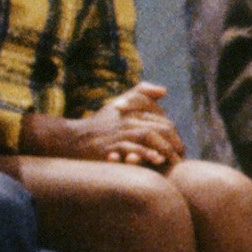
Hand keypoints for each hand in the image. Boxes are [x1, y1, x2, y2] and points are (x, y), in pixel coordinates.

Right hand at [22, 83, 185, 169]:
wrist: (72, 139)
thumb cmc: (98, 124)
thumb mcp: (118, 104)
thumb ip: (140, 93)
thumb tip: (163, 90)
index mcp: (133, 112)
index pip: (162, 120)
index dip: (174, 136)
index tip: (178, 150)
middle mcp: (127, 120)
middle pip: (160, 127)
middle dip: (173, 143)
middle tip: (178, 159)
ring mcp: (118, 133)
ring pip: (148, 135)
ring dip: (163, 148)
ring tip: (169, 160)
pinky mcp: (109, 147)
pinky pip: (131, 148)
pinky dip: (144, 153)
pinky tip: (153, 160)